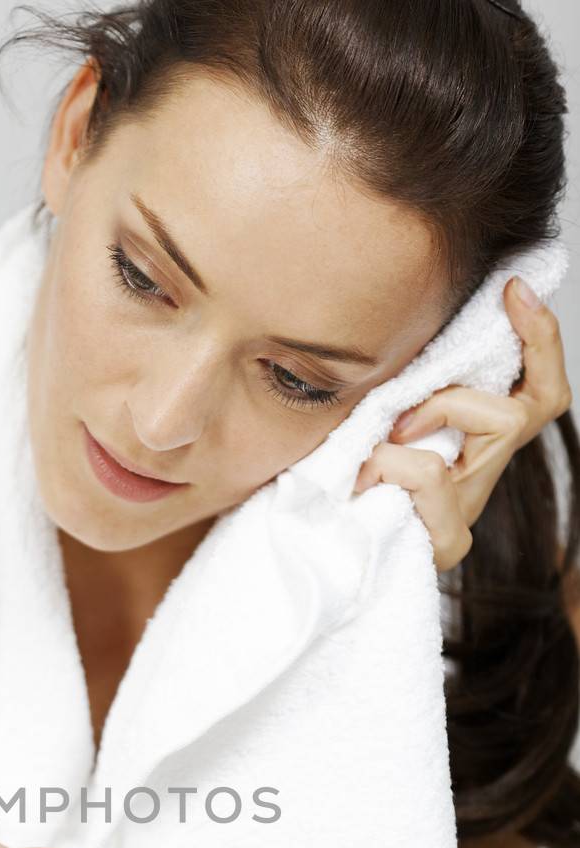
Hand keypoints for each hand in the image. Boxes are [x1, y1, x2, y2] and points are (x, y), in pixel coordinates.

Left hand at [353, 275, 571, 572]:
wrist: (313, 551)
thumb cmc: (338, 479)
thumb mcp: (373, 417)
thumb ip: (402, 386)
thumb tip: (405, 326)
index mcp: (472, 446)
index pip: (539, 389)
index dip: (541, 338)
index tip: (513, 288)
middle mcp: (481, 476)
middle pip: (536, 403)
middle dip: (474, 383)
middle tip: (406, 406)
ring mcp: (470, 510)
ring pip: (496, 423)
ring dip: (434, 414)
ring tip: (379, 444)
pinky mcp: (450, 541)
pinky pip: (434, 472)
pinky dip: (394, 464)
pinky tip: (364, 480)